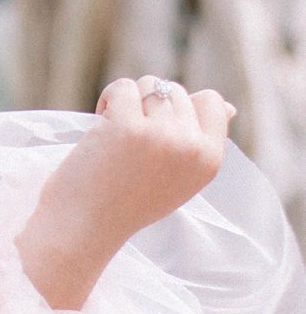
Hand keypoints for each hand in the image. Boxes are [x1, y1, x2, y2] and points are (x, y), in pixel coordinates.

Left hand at [16, 77, 236, 310]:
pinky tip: (99, 128)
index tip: (156, 131)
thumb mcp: (178, 177)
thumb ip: (199, 143)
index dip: (180, 107)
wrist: (84, 228)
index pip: (213, 103)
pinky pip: (122, 87)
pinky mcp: (129, 127)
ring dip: (127, 102)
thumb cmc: (126, 202)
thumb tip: (229, 107)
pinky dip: (107, 101)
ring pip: (149, 85)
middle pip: (175, 91)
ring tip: (114, 135)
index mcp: (210, 160)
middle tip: (128, 140)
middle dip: (148, 105)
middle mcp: (192, 147)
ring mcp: (162, 135)